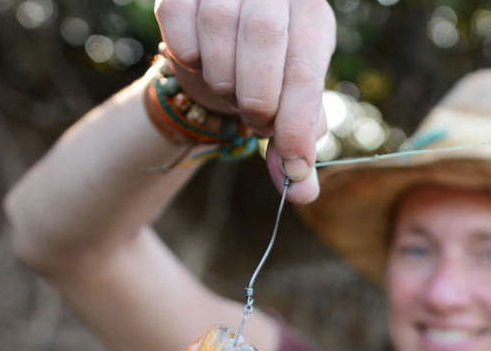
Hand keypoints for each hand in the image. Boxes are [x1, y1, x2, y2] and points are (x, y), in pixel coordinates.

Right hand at [154, 0, 336, 202]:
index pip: (304, 71)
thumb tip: (302, 193)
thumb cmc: (268, 76)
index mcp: (312, 14)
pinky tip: (202, 61)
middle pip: (263, 37)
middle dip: (257, 96)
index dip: (296, 125)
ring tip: (232, 89)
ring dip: (222, 79)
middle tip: (257, 118)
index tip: (293, 168)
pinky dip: (188, 57)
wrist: (222, 46)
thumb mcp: (292, 104)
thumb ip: (296, 145)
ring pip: (218, 28)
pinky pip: (178, 24)